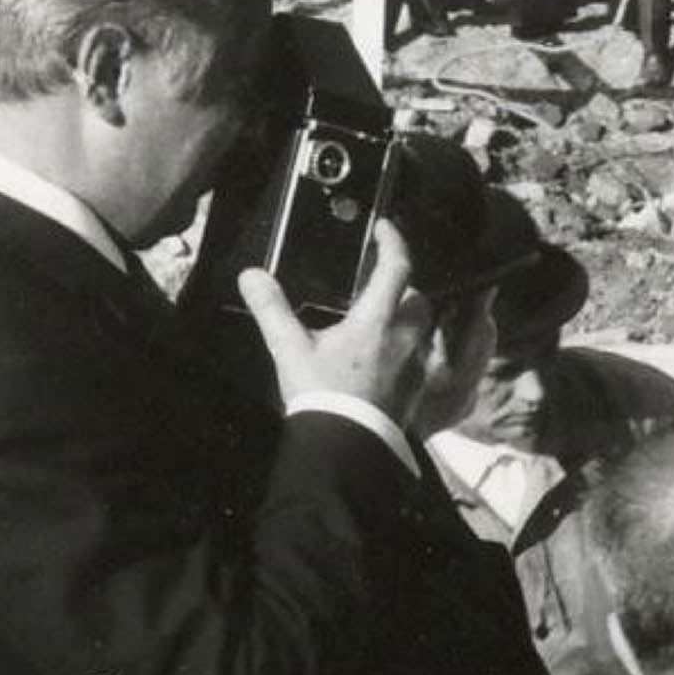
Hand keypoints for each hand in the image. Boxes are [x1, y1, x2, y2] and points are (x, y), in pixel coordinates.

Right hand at [239, 220, 430, 423]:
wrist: (347, 446)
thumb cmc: (322, 396)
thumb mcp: (290, 348)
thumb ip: (271, 309)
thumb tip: (252, 276)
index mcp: (378, 321)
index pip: (397, 268)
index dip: (394, 242)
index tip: (386, 228)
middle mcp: (405, 339)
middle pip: (418, 297)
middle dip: (402, 284)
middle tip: (376, 281)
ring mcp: (414, 364)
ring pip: (421, 326)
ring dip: (405, 315)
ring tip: (374, 317)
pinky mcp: (415, 388)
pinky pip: (418, 354)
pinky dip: (403, 345)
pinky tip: (377, 355)